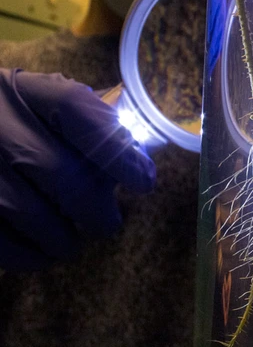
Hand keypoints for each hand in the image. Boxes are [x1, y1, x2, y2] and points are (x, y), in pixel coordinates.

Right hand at [0, 68, 155, 270]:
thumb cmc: (15, 119)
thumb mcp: (43, 102)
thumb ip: (86, 120)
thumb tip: (136, 156)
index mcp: (27, 91)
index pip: (78, 111)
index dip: (117, 150)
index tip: (144, 181)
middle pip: (63, 173)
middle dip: (97, 209)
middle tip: (108, 222)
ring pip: (33, 214)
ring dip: (64, 238)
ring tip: (70, 242)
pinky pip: (1, 242)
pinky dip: (29, 256)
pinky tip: (41, 255)